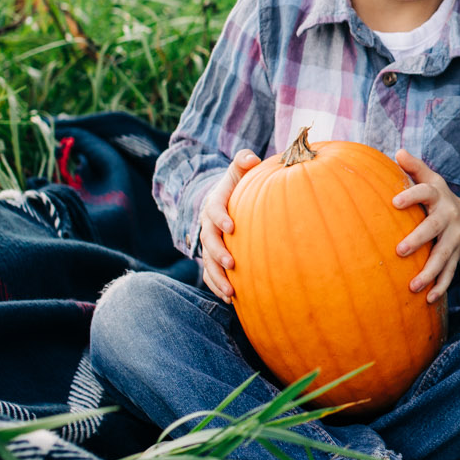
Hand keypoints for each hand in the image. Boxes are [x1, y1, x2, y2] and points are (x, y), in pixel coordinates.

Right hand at [197, 149, 261, 303]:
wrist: (224, 204)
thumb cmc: (238, 185)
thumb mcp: (238, 171)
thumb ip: (243, 162)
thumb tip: (252, 157)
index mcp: (214, 204)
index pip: (213, 210)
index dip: (220, 218)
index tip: (232, 227)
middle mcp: (207, 226)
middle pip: (207, 241)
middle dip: (217, 253)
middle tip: (231, 264)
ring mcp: (208, 244)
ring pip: (207, 263)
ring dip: (218, 278)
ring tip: (231, 293)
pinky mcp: (211, 259)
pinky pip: (210, 275)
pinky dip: (218, 287)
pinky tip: (232, 301)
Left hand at [392, 149, 459, 306]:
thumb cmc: (438, 198)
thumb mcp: (431, 180)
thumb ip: (415, 168)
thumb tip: (398, 151)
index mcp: (438, 196)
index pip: (425, 192)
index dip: (411, 196)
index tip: (394, 202)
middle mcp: (448, 217)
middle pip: (434, 228)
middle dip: (419, 239)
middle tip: (400, 250)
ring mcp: (454, 239)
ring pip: (443, 256)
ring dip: (429, 272)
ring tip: (413, 286)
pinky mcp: (456, 257)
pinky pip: (450, 274)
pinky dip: (440, 287)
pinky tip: (428, 300)